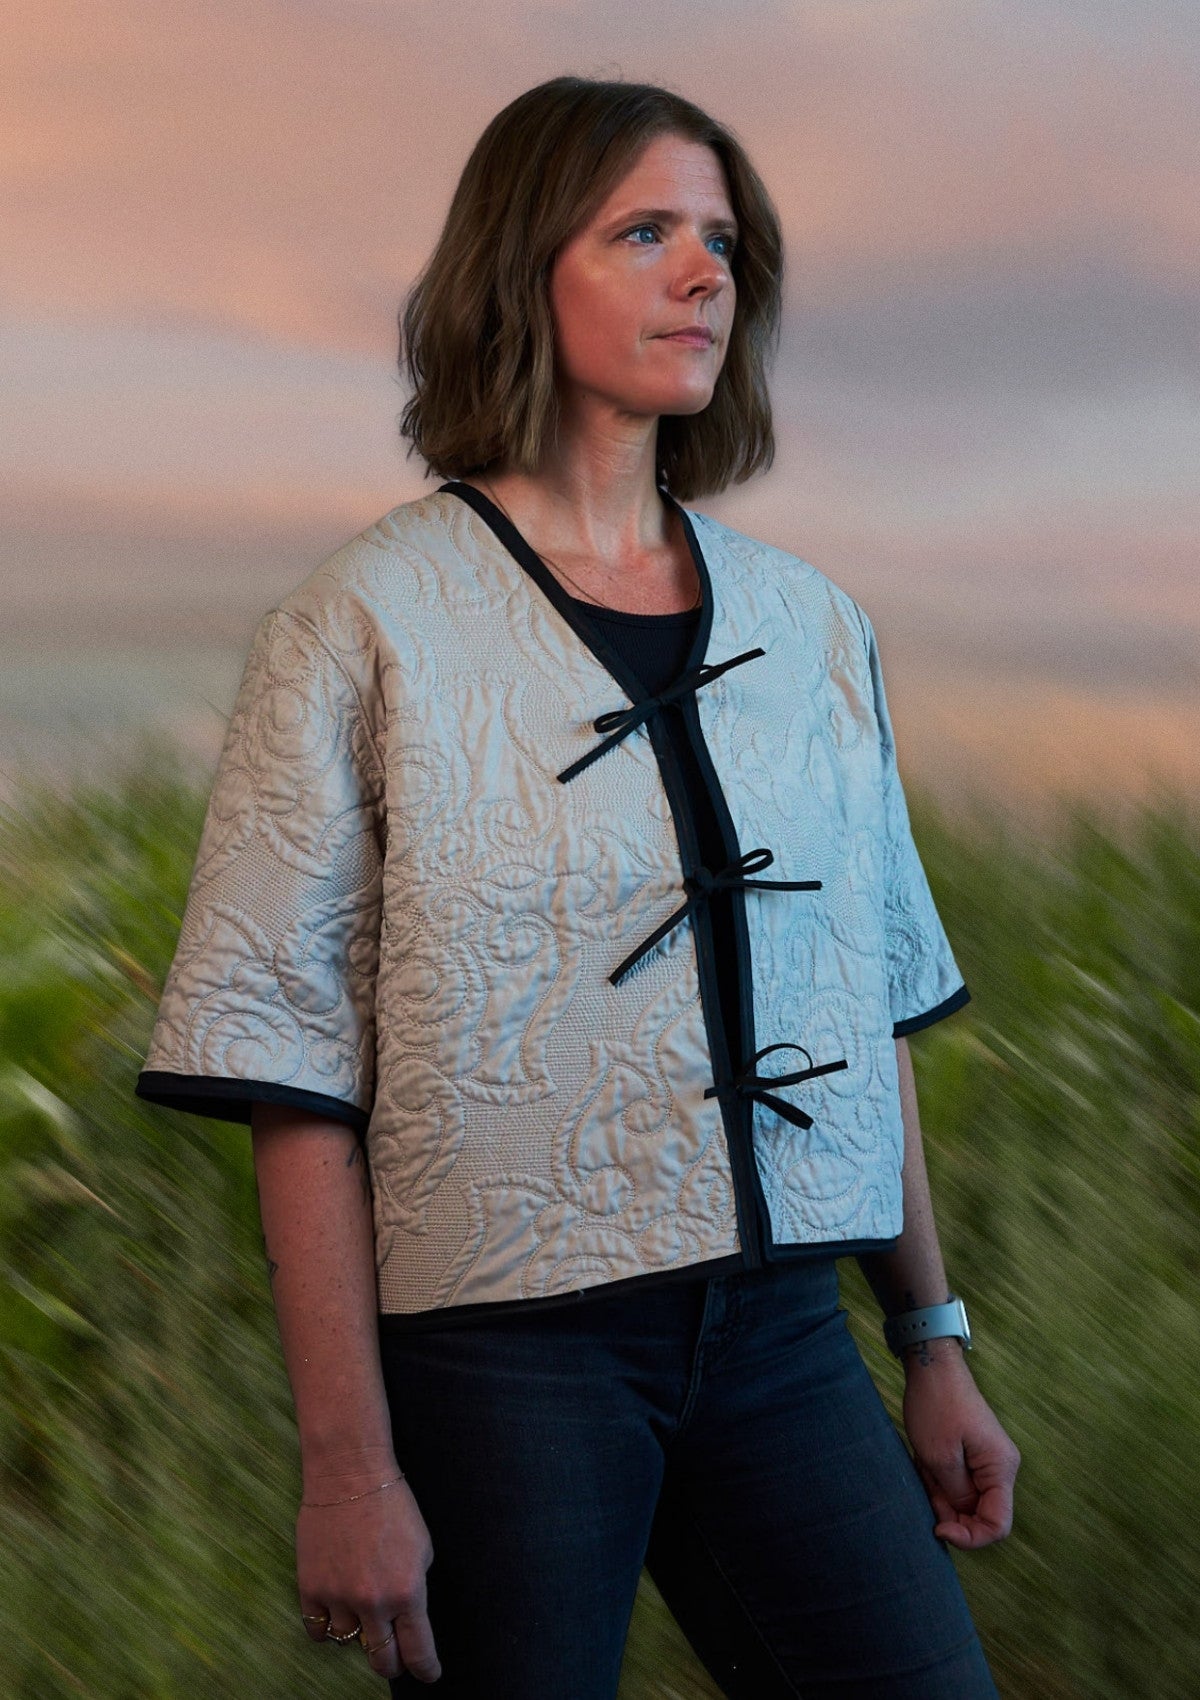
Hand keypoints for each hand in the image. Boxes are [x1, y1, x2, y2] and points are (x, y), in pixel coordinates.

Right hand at [297, 1469, 440, 1682]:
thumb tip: (409, 1617)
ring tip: (363, 1619)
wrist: (350, 1476)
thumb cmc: (392, 1505)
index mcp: (408, 1592)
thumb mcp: (422, 1547)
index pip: (418, 1652)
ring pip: (349, 1643)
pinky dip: (327, 1630)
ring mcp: (339, 1598)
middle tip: (395, 1658)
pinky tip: (336, 1619)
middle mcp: (373, 1603)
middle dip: (392, 1664)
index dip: (425, 1670)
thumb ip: (415, 1587)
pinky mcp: (311, 1589)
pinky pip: (318, 1631)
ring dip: (358, 1635)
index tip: (428, 1674)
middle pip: (382, 1660)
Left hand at [901, 1348, 1019, 1549]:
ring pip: (964, 1498)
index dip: (969, 1537)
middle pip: (979, 1513)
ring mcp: (987, 1460)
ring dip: (940, 1490)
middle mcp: (1000, 1468)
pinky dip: (938, 1478)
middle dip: (948, 1508)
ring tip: (923, 1464)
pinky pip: (957, 1481)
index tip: (938, 1527)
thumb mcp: (939, 1458)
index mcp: (1001, 1469)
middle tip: (925, 1484)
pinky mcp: (973, 1454)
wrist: (932, 1367)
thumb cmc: (936, 1406)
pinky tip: (924, 1459)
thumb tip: (964, 1517)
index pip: (997, 1525)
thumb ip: (956, 1495)